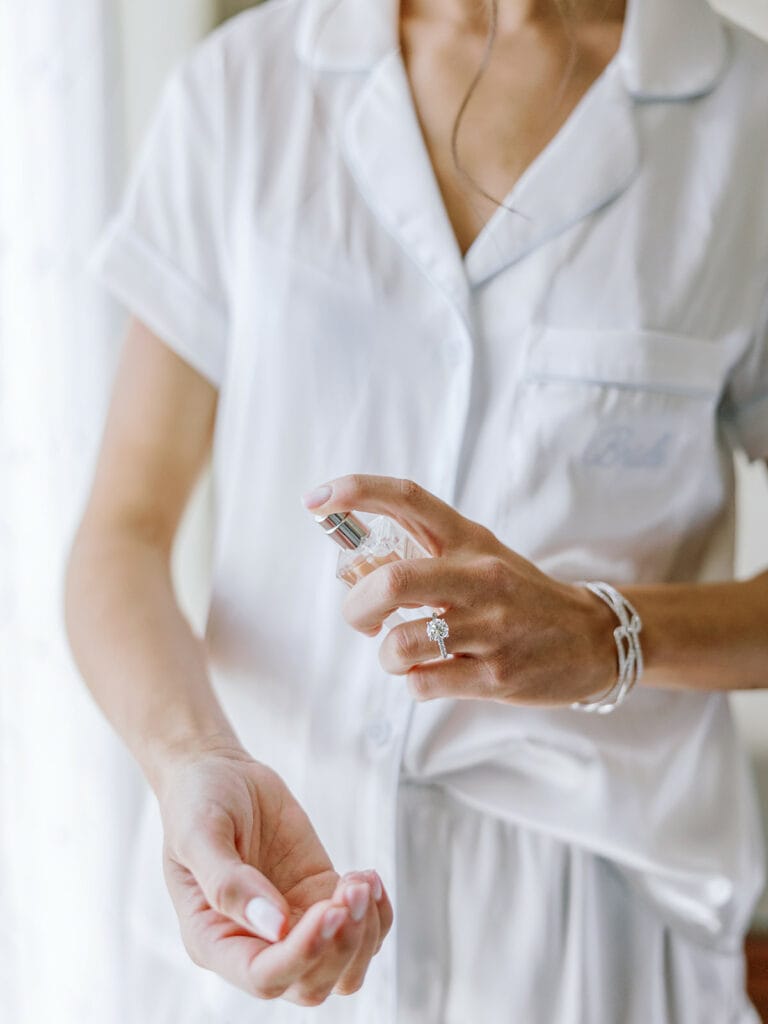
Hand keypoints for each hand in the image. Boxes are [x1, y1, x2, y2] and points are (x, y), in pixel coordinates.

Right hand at [156, 740, 392, 1005]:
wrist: (220, 774)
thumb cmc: (197, 803)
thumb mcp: (200, 834)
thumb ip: (228, 883)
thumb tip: (274, 927)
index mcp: (214, 941)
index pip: (264, 978)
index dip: (302, 954)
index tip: (328, 909)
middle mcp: (254, 945)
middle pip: (310, 984)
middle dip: (341, 945)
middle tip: (351, 888)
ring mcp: (292, 925)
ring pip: (342, 971)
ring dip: (364, 936)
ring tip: (362, 881)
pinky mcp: (319, 898)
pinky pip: (360, 933)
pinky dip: (377, 916)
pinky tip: (368, 877)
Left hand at [303, 475, 616, 705]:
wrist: (593, 638)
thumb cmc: (519, 596)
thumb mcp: (478, 558)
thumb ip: (421, 554)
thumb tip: (352, 567)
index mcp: (471, 541)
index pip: (409, 499)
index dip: (358, 492)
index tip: (316, 500)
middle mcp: (480, 578)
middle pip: (393, 580)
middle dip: (357, 606)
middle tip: (360, 619)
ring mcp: (491, 629)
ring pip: (400, 643)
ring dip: (387, 655)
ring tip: (403, 654)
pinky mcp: (496, 677)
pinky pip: (423, 683)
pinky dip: (414, 682)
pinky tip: (434, 674)